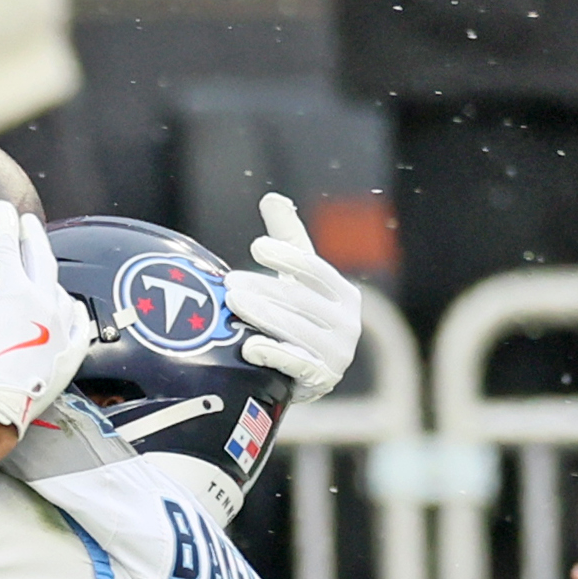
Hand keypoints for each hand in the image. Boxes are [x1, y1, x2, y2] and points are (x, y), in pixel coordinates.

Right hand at [0, 199, 91, 433]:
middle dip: (32, 237)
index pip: (7, 247)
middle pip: (39, 260)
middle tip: (28, 223)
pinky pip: (77, 328)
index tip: (0, 210)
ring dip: (51, 276)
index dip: (2, 224)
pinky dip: (74, 315)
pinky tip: (71, 309)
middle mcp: (43, 305)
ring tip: (46, 268)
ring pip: (60, 291)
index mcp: (16, 292)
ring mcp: (59, 330)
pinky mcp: (67, 356)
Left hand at [223, 193, 361, 402]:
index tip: (256, 247)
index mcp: (344, 295)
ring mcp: (337, 354)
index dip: (287, 257)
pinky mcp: (321, 379)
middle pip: (300, 301)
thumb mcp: (299, 281)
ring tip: (232, 303)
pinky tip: (249, 347)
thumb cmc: (301, 319)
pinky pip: (295, 363)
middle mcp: (348, 323)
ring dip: (261, 315)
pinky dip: (272, 354)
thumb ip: (289, 242)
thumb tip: (272, 198)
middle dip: (262, 289)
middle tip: (229, 283)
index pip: (315, 270)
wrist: (308, 377)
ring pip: (295, 329)